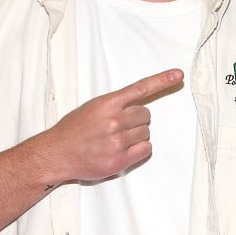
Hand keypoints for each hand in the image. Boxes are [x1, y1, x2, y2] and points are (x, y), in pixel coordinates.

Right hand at [43, 68, 182, 184]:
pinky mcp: (120, 159)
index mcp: (106, 103)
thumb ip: (114, 105)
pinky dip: (139, 150)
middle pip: (146, 115)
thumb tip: (138, 108)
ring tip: (116, 140)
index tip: (178, 75)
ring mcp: (117, 141)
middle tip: (118, 128)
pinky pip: (146, 149)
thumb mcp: (91, 108)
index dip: (162, 80)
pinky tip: (122, 150)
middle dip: (136, 121)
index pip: (140, 88)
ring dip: (136, 136)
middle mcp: (113, 120)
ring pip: (146, 133)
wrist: (56, 153)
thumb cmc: (74, 131)